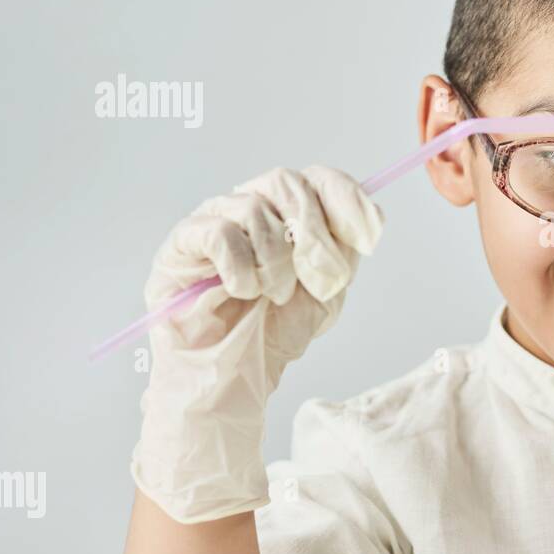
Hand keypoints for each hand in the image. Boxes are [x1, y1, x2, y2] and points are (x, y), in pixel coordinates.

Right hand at [132, 166, 383, 522]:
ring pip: (252, 207)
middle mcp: (248, 207)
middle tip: (317, 277)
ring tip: (274, 294)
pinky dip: (239, 266)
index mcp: (285, 214)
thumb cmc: (273, 333)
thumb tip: (371, 214)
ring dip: (274, 259)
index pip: (317, 179)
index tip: (367, 236)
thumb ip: (345, 251)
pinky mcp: (181, 244)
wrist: (235, 375)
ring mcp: (212, 220)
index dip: (346, 198)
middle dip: (312, 232)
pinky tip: (242, 291)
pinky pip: (217, 232)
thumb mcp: (326, 291)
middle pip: (286, 182)